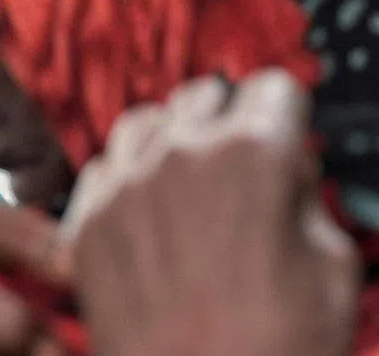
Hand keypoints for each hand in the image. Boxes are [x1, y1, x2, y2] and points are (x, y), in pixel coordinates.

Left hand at [64, 71, 360, 355]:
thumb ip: (305, 194)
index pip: (273, 88)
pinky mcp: (85, 218)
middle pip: (204, 95)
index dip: (287, 116)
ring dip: (171, 139)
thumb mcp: (333, 265)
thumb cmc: (280, 348)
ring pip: (146, 121)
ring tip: (190, 183)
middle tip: (241, 168)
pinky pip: (105, 166)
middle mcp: (178, 153)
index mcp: (251, 154)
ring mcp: (123, 183)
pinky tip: (149, 212)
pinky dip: (129, 176)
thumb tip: (285, 168)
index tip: (285, 137)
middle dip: (228, 121)